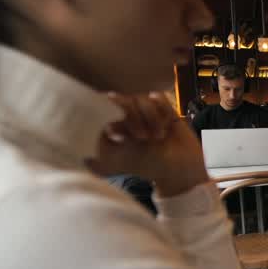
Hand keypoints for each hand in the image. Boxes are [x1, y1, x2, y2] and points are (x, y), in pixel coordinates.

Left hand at [86, 92, 208, 197]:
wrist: (178, 169)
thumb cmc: (146, 166)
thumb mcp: (117, 163)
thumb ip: (100, 154)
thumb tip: (88, 146)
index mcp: (118, 125)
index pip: (108, 107)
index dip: (113, 116)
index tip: (115, 131)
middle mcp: (131, 116)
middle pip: (127, 102)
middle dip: (135, 119)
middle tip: (143, 138)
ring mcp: (149, 112)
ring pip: (144, 100)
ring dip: (152, 118)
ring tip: (159, 136)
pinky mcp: (166, 110)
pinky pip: (161, 99)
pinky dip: (163, 107)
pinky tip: (166, 120)